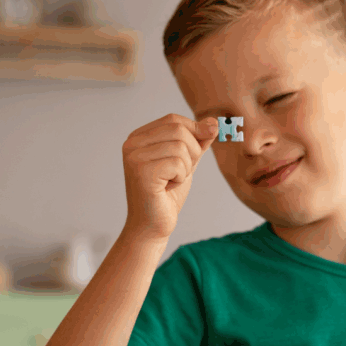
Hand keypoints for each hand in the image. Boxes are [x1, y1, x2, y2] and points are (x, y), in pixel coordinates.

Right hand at [121, 113, 219, 240]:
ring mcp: (134, 157)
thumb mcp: (187, 161)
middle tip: (181, 173)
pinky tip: (167, 188)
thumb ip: (198, 141)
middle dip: (192, 152)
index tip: (202, 146)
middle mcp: (131, 144)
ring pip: (180, 147)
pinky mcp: (142, 172)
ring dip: (186, 168)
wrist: (153, 225)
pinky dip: (181, 177)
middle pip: (178, 130)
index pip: (173, 120)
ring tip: (172, 181)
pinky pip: (178, 163)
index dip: (195, 130)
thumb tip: (214, 122)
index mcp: (138, 137)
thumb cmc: (167, 195)